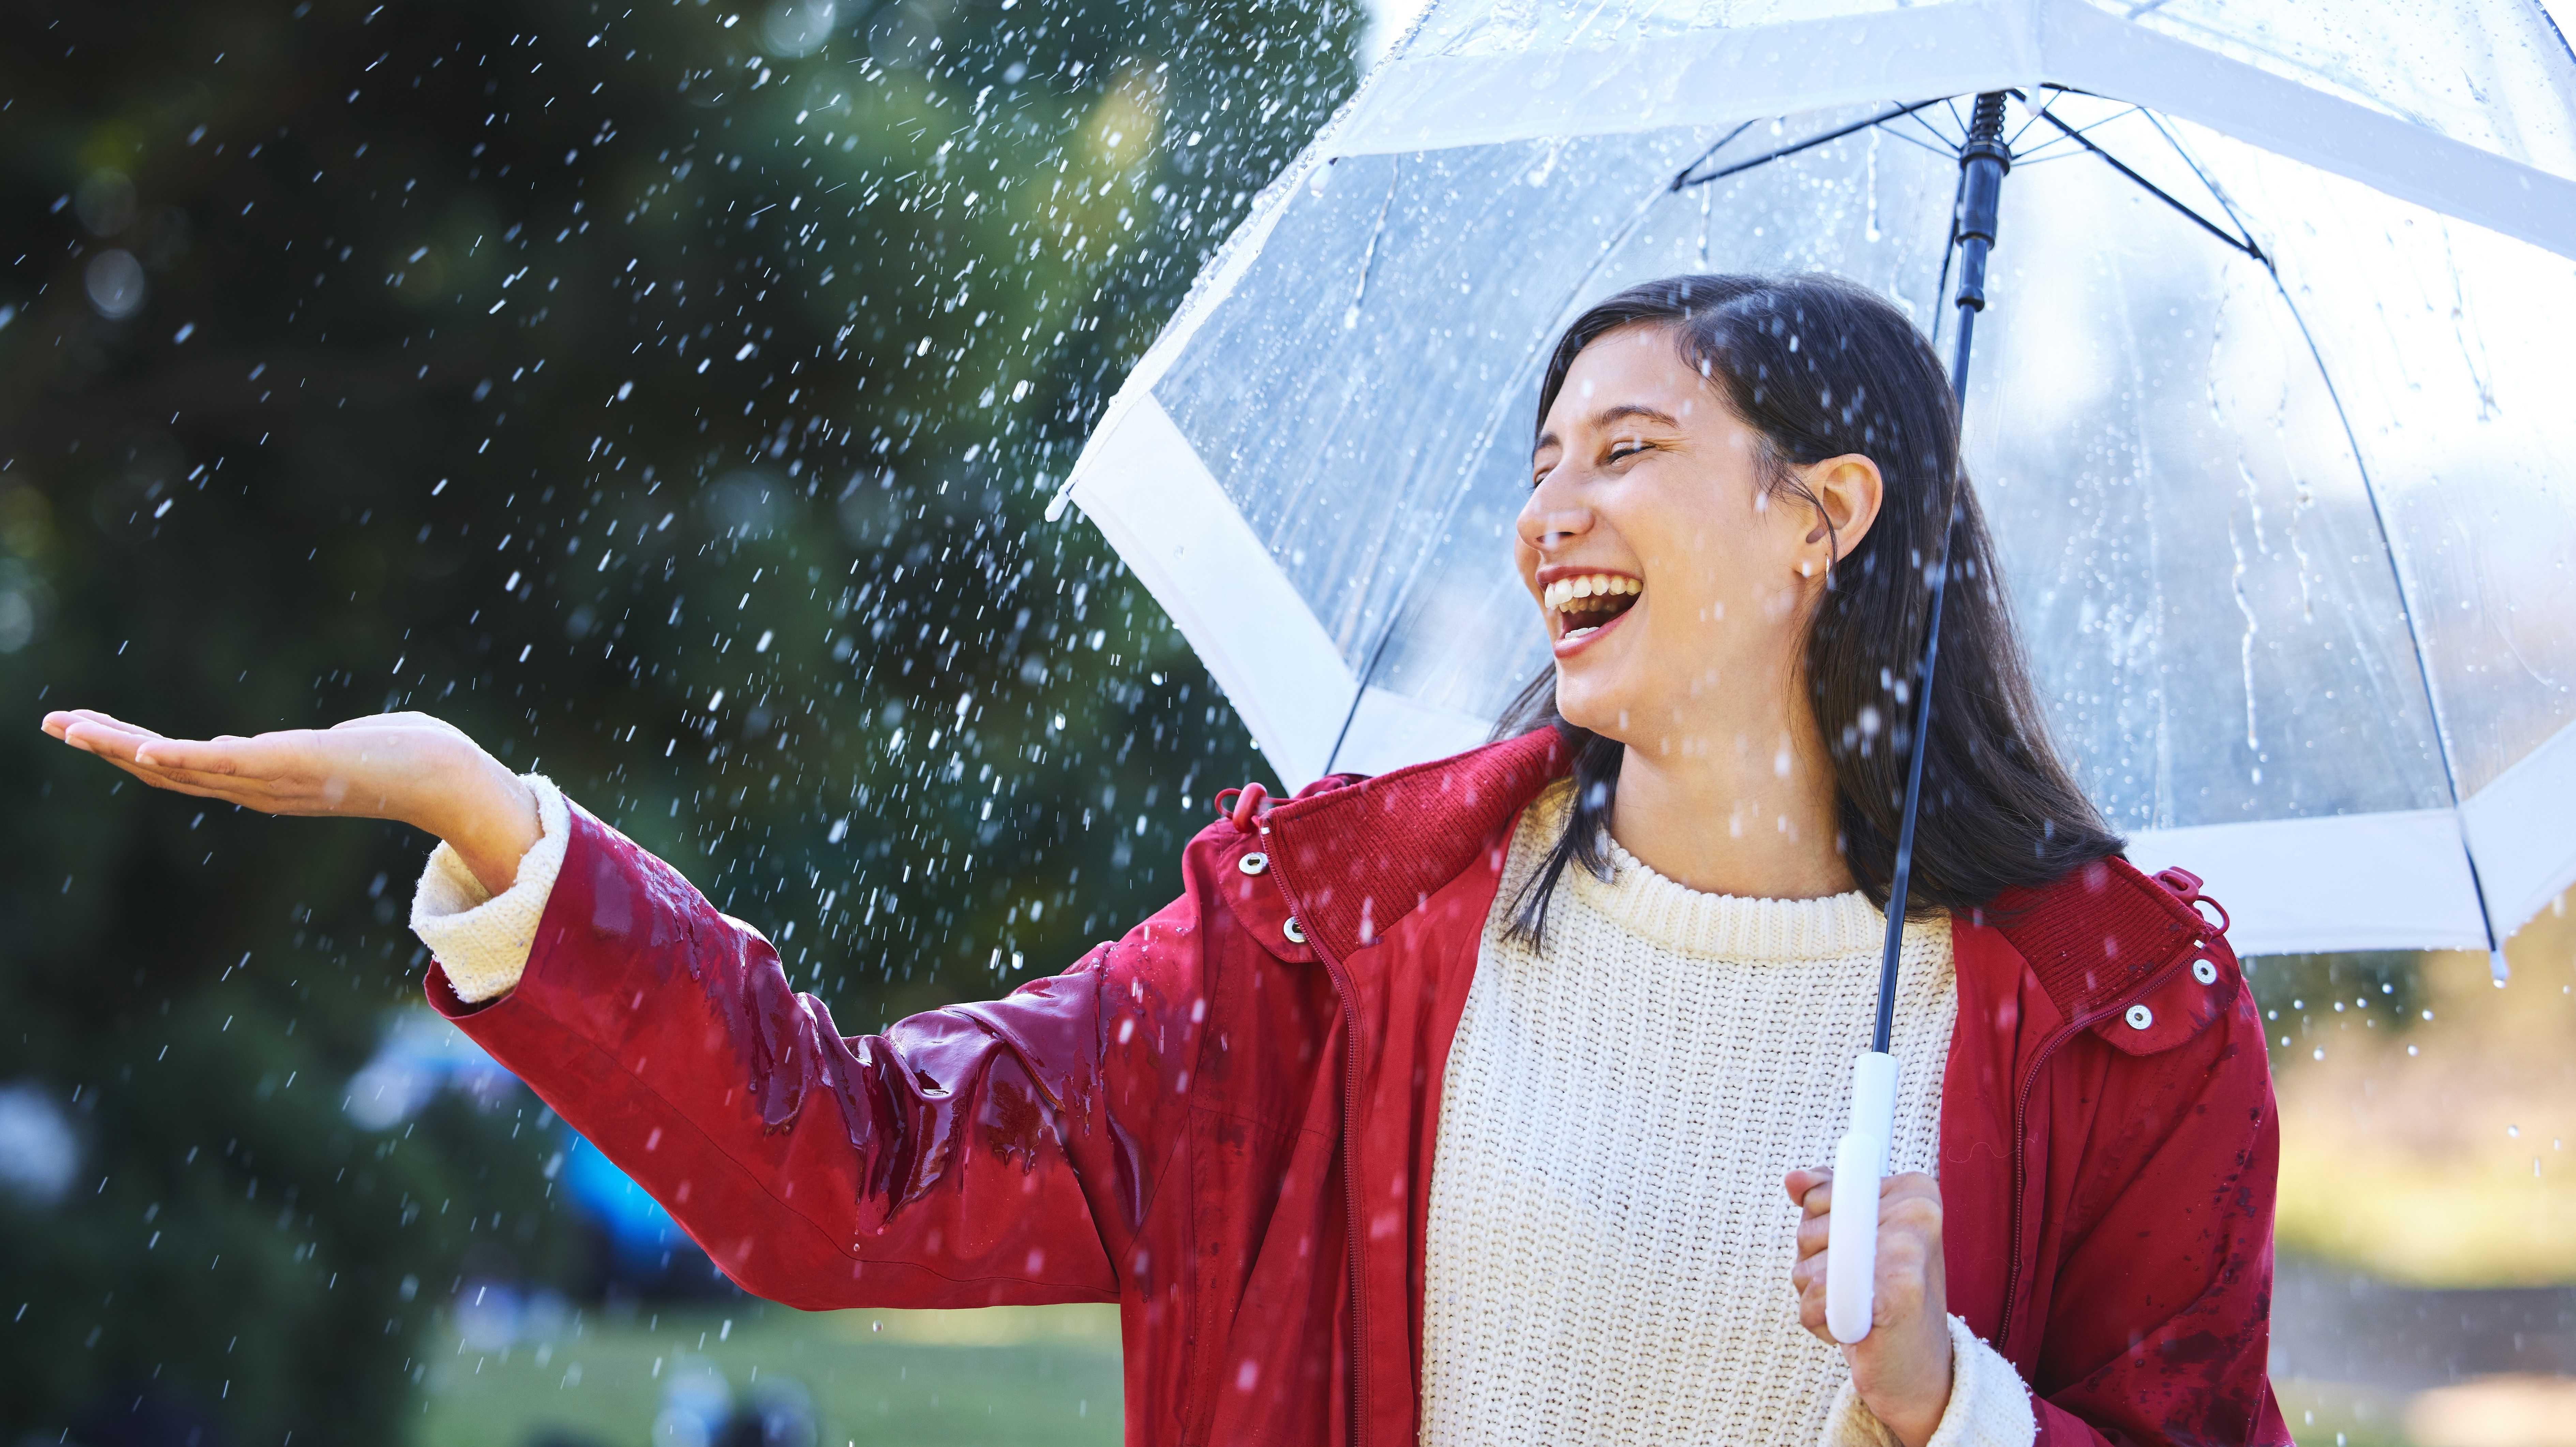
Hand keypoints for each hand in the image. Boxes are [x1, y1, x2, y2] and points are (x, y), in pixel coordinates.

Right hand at [41, 708, 539, 893]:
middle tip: (54, 723)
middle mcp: (259, 788)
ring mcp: (273, 780)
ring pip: (183, 766)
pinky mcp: (292, 765)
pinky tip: (145, 746)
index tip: (88, 728)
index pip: (183, 766)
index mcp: (265, 781)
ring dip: (125, 748)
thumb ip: (308, 750)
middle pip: (166, 769)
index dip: (132, 750)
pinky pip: (227, 764)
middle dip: (107, 746)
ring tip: (74, 728)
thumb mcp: (343, 750)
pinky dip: (184, 755)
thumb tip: (295, 743)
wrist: (449, 776)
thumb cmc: (408, 757)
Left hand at [1787, 1166, 1952, 1446]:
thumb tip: (1792, 1179)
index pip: (1821, 1191)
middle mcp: (1916, 1212)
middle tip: (1856, 1285)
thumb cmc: (1884, 1298)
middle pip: (1809, 1227)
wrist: (1918, 1370)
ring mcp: (1907, 1251)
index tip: (1847, 1248)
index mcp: (1913, 1191)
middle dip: (1814, 1261)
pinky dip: (1820, 1320)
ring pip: (1808, 1265)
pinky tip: (1854, 1327)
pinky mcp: (1895, 1294)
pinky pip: (1817, 1298)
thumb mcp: (1855, 1236)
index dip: (1817, 1224)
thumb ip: (1827, 1197)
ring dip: (1816, 1294)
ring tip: (1857, 1306)